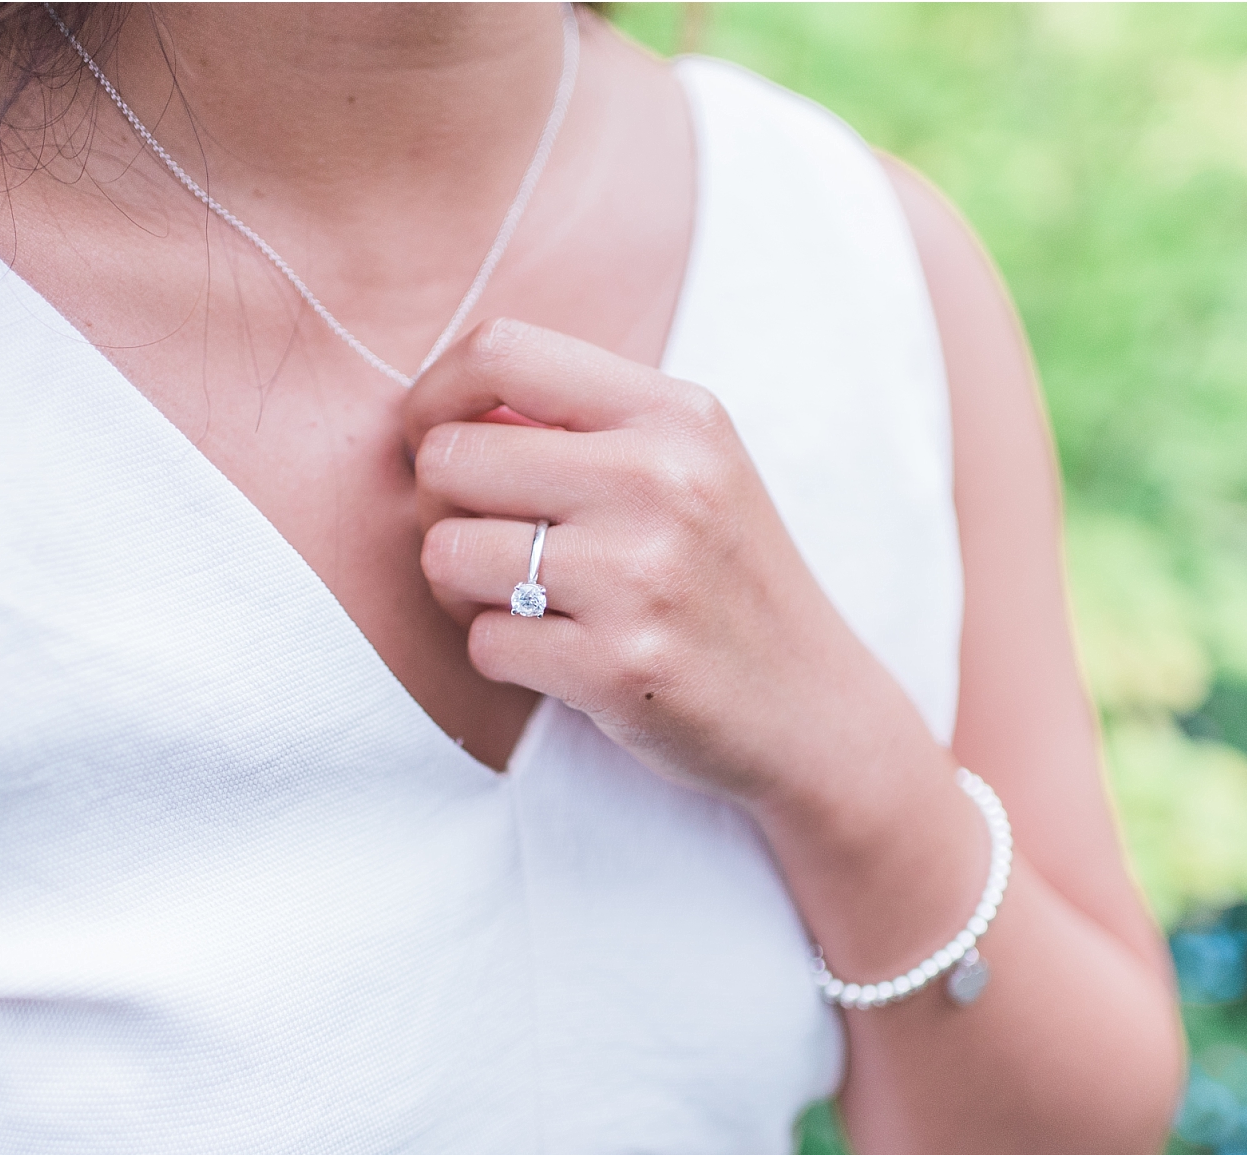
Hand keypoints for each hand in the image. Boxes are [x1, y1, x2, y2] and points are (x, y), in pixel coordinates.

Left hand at [405, 318, 911, 809]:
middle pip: (450, 458)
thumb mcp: (687, 470)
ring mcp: (642, 575)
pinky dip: (501, 655)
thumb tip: (436, 414)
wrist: (814, 710)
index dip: (432, 395)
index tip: (433, 440)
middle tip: (487, 544)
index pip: (500, 352)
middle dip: (440, 509)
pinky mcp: (621, 666)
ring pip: (448, 553)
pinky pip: (482, 642)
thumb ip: (580, 427)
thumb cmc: (721, 581)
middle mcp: (662, 480)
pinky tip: (558, 656)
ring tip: (523, 602)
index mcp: (675, 414)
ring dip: (461, 589)